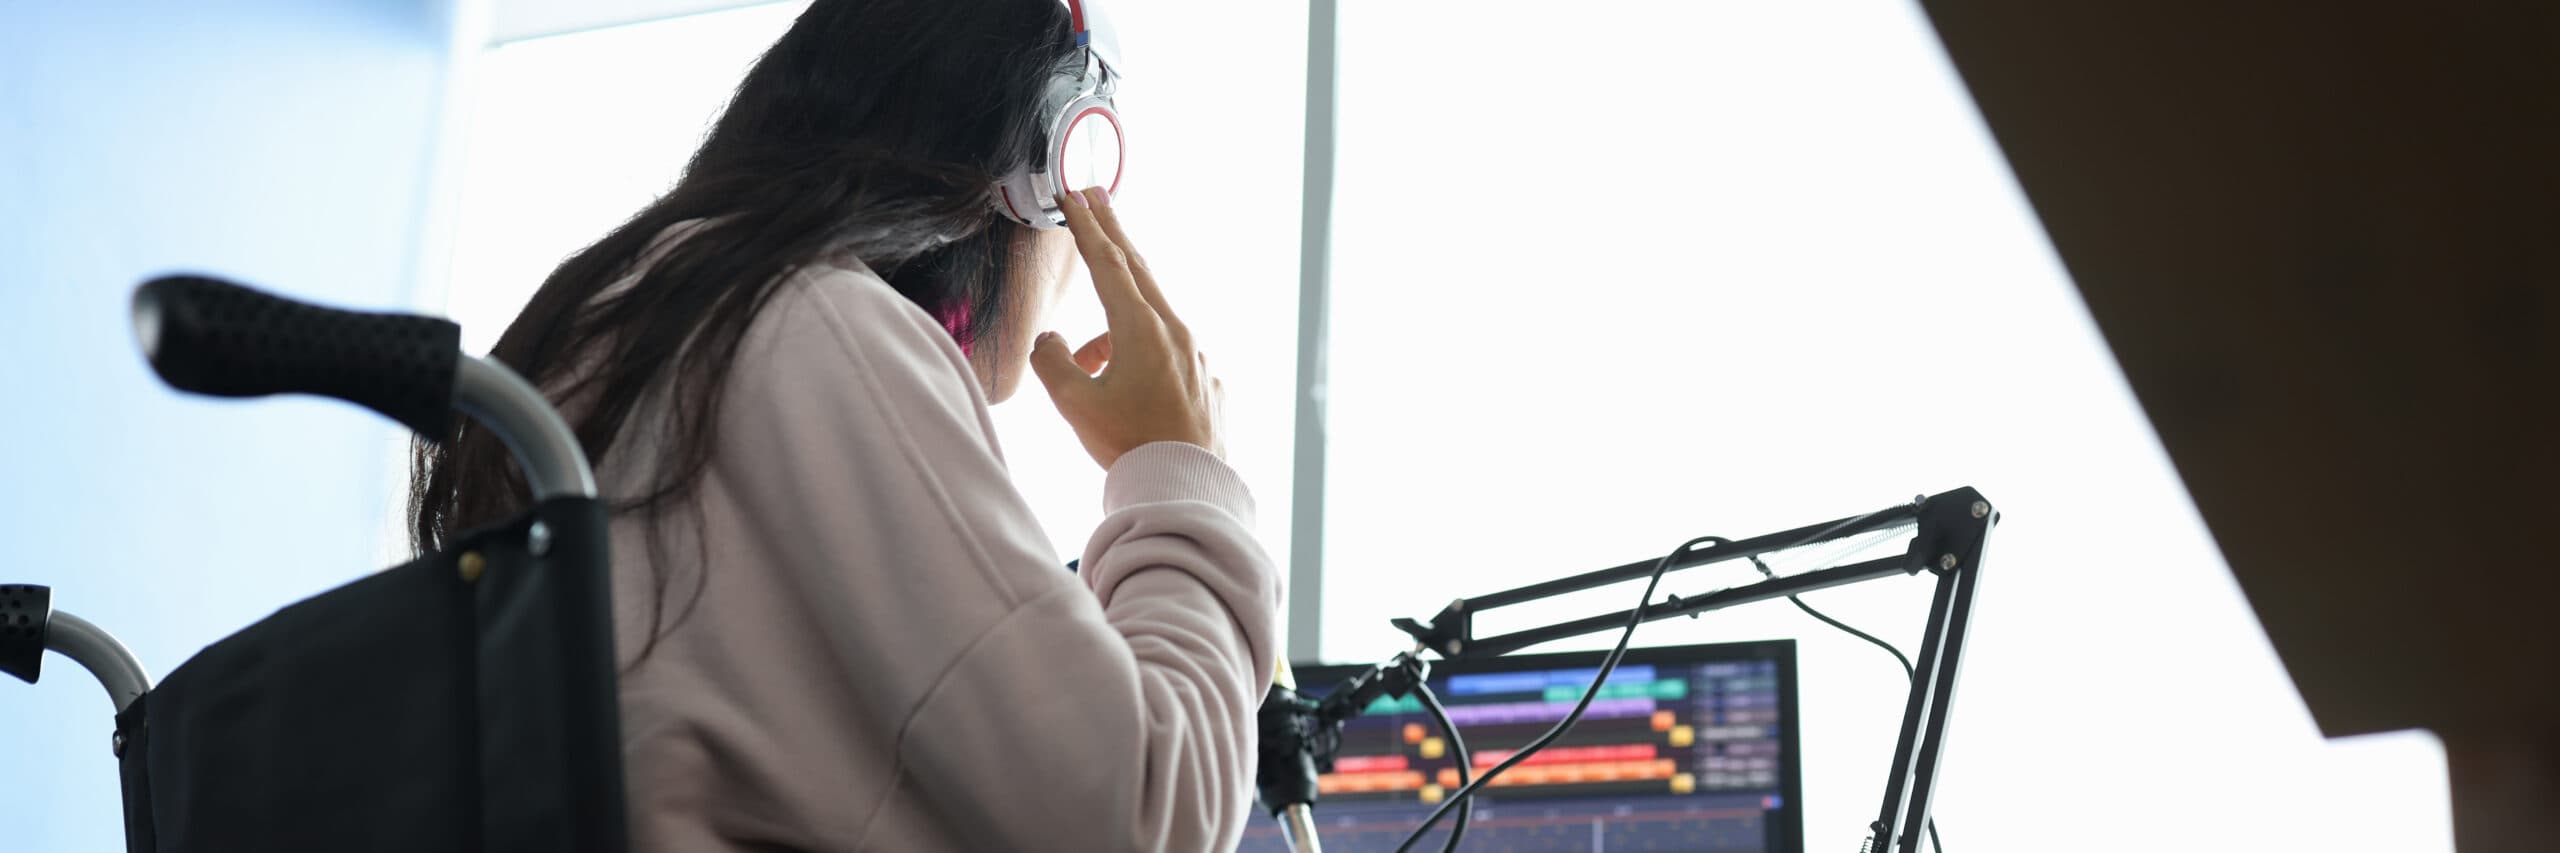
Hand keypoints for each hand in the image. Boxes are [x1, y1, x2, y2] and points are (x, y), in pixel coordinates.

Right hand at [1029, 187, 1225, 468]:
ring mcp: (1195, 354)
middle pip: (1136, 267)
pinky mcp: (1206, 380)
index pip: (1107, 261)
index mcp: (1141, 327)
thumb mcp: (1074, 403)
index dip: (1086, 226)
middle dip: (1112, 231)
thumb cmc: (1131, 445)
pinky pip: (1166, 352)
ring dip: (1111, 328)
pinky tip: (1126, 392)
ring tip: (1083, 370)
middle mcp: (1174, 331)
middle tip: (1094, 195)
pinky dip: (1138, 357)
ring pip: (1148, 318)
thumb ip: (1052, 361)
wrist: (1187, 486)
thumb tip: (1052, 340)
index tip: (1073, 193)